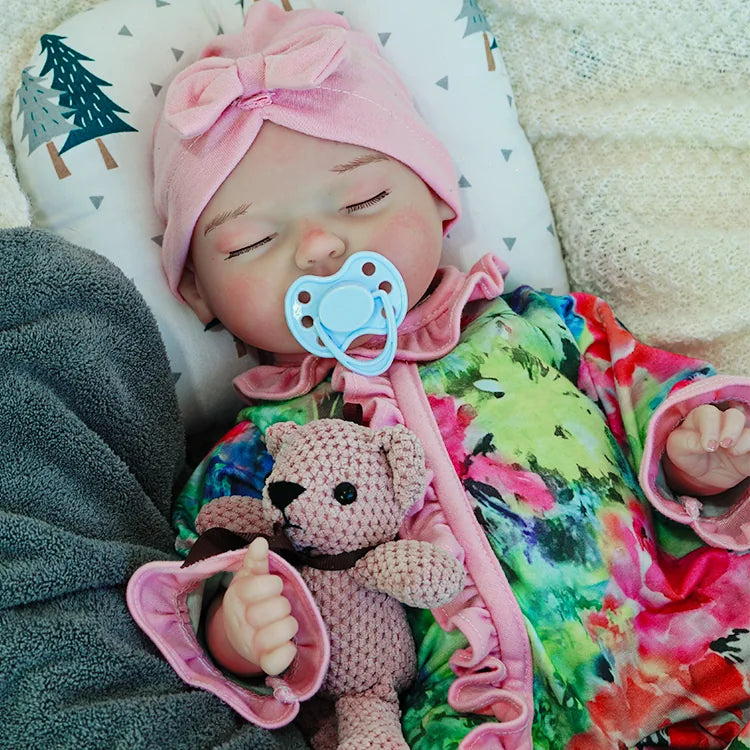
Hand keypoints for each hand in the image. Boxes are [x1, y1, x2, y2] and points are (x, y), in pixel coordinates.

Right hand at [212, 537, 297, 675]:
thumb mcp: (250, 577)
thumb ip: (256, 560)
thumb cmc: (250, 599)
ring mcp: (252, 643)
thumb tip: (260, 542)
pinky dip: (286, 653)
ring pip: (274, 637)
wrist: (238, 632)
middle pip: (273, 610)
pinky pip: (275, 663)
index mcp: (238, 596)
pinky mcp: (263, 661)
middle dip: (283, 604)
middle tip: (281, 604)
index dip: (273, 584)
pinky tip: (289, 644)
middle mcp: (243, 621)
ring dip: (288, 626)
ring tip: (286, 621)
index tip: (275, 585)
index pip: (257, 588)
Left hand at [664, 403, 749, 495]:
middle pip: (734, 415)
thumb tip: (705, 445)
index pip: (708, 414)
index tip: (709, 446)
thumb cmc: (687, 453)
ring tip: (733, 452)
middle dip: (731, 429)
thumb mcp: (678, 449)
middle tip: (725, 444)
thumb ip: (687, 443)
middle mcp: (724, 422)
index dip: (710, 428)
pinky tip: (747, 457)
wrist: (701, 471)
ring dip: (745, 440)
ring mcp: (740, 435)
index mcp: (702, 417)